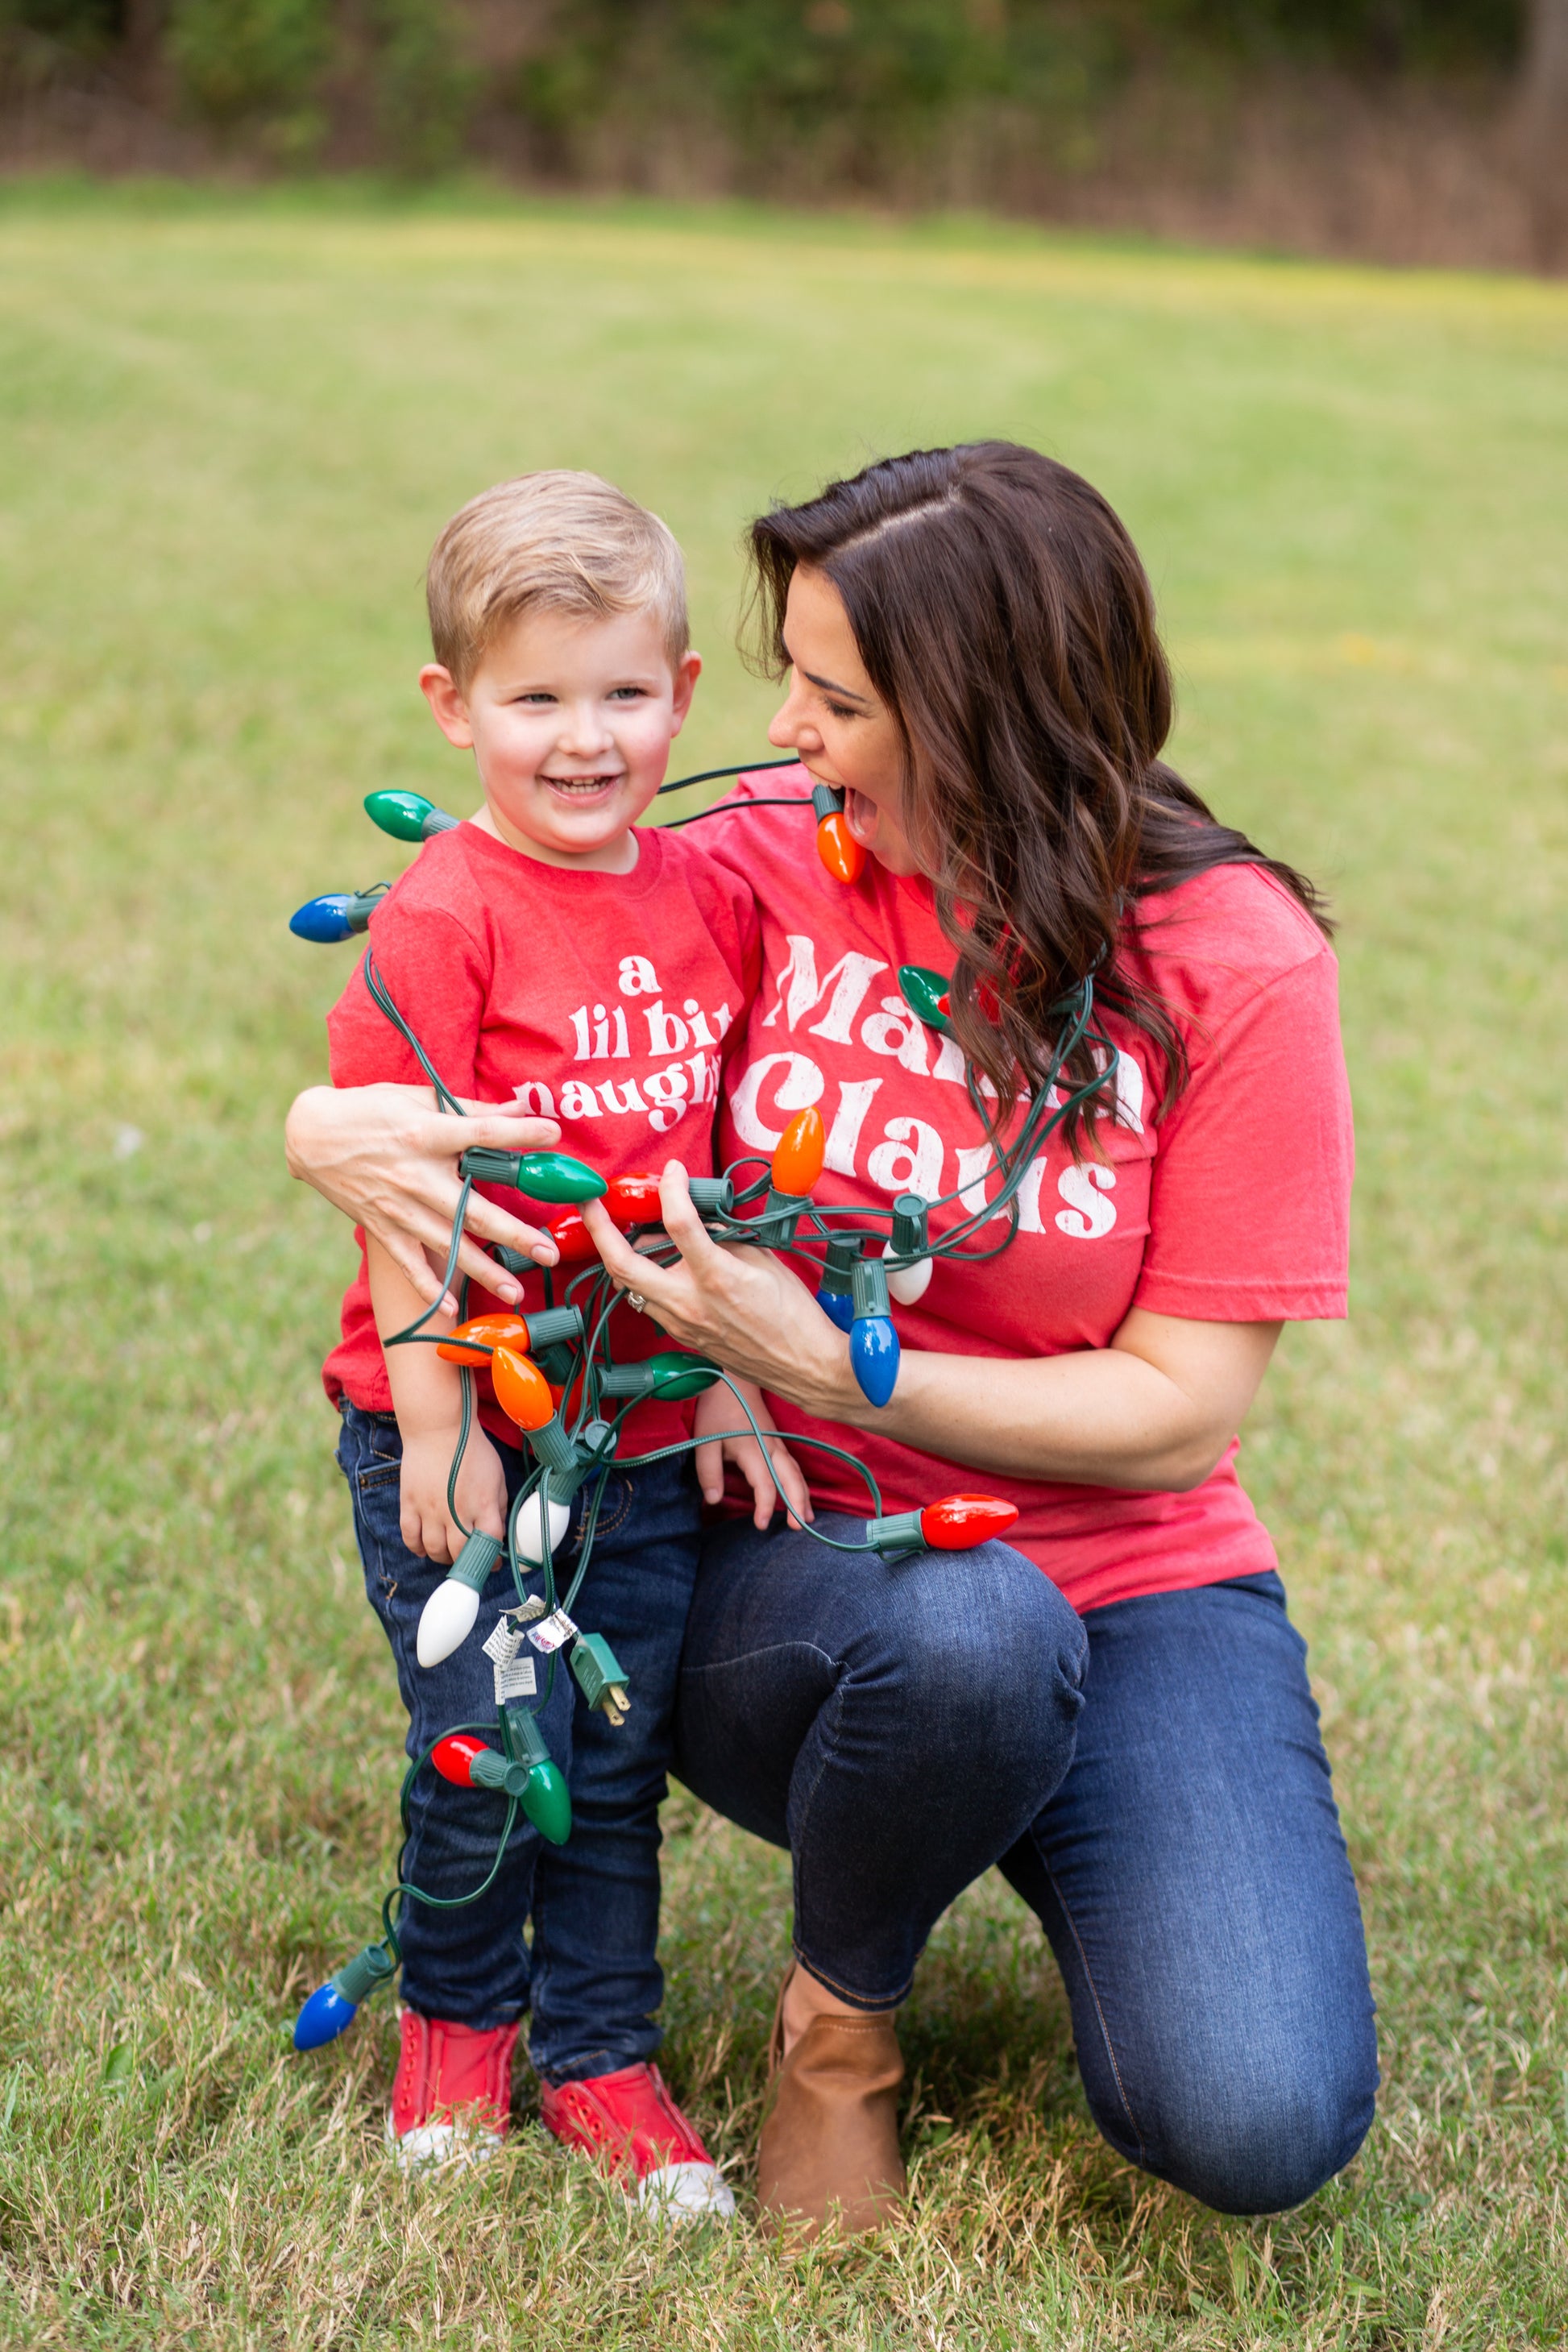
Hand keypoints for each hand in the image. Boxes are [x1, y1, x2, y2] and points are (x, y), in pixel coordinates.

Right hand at [285, 1083, 563, 1311]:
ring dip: (484, 1271)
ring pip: (448, 1245)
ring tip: (516, 1291)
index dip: (520, 1134)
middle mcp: (415, 1175)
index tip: (553, 1135)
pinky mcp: (382, 1226)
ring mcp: (398, 1206)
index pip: (482, 1134)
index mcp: (426, 1134)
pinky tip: (451, 1308)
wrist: (311, 1135)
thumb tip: (521, 1106)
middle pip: (473, 1210)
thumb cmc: (369, 1110)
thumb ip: (471, 1108)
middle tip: (548, 1252)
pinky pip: (409, 1263)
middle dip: (515, 1234)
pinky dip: (428, 1287)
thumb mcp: (418, 1098)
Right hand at [398, 1423, 506, 1565]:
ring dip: (441, 1557)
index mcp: (484, 1504)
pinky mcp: (409, 1504)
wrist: (439, 1428)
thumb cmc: (472, 1450)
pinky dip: (417, 1548)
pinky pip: (410, 1537)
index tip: (492, 1563)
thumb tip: (498, 1532)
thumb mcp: (497, 1476)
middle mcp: (457, 1511)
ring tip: (446, 1553)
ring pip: (434, 1550)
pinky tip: (424, 1547)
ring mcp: (431, 1509)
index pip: (490, 1544)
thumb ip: (498, 1506)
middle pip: (459, 1552)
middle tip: (466, 1559)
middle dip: (465, 1561)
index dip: (492, 1560)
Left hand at [580, 1163, 860, 1422]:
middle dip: (599, 1228)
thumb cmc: (792, 1314)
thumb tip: (700, 1220)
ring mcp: (681, 1324)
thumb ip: (725, 1238)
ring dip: (621, 1255)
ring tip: (626, 1231)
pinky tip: (655, 1264)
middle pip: (623, 1263)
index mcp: (716, 1277)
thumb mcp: (763, 1261)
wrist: (803, 1365)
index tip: (672, 1172)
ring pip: (630, 1285)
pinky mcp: (683, 1336)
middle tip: (590, 1203)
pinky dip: (645, 1279)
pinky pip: (650, 1303)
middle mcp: (690, 1302)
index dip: (671, 1189)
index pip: (679, 1222)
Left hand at [692, 1377, 814, 1530]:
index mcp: (753, 1449)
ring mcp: (778, 1444)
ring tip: (806, 1520)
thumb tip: (714, 1500)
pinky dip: (801, 1485)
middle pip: (791, 1478)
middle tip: (796, 1528)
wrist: (732, 1381)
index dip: (765, 1505)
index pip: (765, 1482)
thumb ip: (708, 1471)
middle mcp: (771, 1448)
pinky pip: (795, 1467)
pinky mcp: (779, 1443)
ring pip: (797, 1473)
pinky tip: (803, 1499)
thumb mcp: (704, 1440)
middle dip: (796, 1503)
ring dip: (803, 1496)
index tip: (760, 1524)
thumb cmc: (717, 1411)